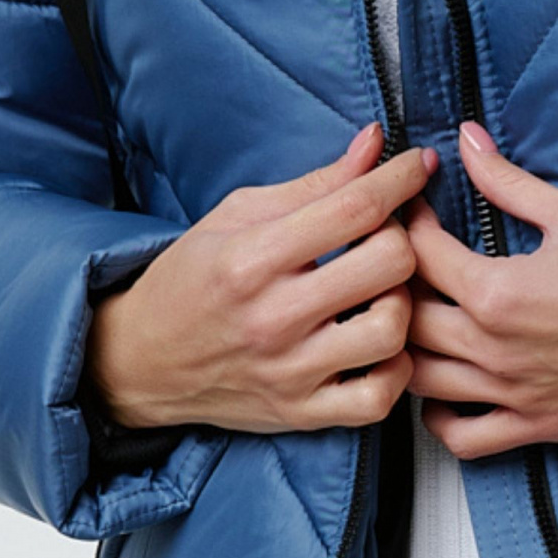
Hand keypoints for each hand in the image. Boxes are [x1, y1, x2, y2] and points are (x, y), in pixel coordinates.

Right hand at [85, 124, 437, 432]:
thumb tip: (376, 143)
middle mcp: (272, 318)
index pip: (353, 209)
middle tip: (384, 237)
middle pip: (388, 264)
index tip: (417, 165)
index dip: (398, 179)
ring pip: (392, 329)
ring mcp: (289, 371)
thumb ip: (314, 184)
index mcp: (251, 258)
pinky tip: (377, 344)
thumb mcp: (238, 216)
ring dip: (401, 302)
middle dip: (401, 238)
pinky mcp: (300, 413)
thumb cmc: (192, 279)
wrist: (140, 360)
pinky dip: (394, 369)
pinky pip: (380, 397)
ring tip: (379, 292)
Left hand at [403, 120, 557, 459]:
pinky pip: (463, 439)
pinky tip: (445, 388)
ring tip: (418, 324)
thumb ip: (508, 181)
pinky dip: (440, 419)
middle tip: (405, 264)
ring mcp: (514, 394)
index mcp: (498, 293)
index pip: (420, 256)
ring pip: (421, 381)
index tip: (416, 210)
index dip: (408, 224)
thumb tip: (467, 140)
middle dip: (397, 286)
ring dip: (408, 351)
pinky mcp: (538, 425)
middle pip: (407, 320)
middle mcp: (495, 350)